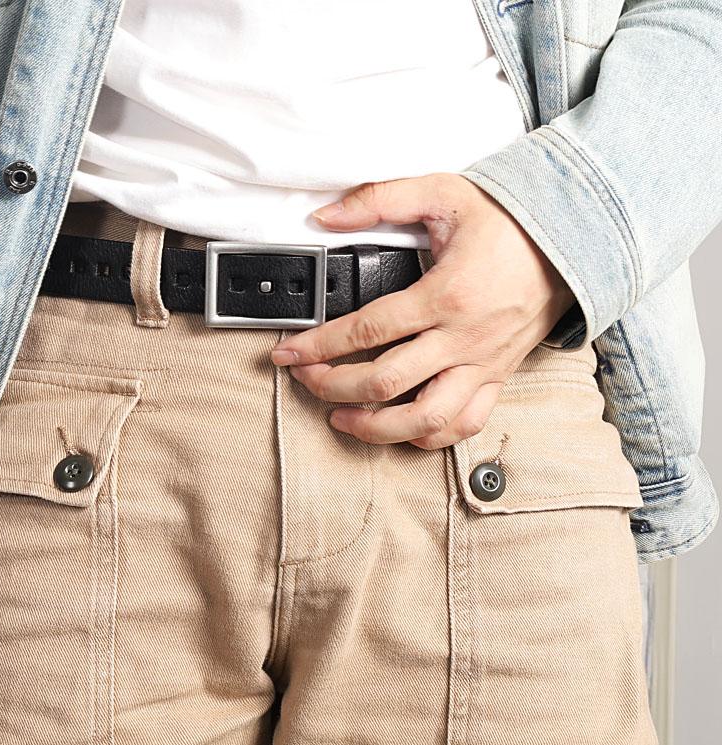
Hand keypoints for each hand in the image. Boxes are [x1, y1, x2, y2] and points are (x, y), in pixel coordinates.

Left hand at [269, 173, 576, 448]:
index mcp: (444, 294)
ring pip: (425, 418)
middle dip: (333, 387)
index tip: (288, 354)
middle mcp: (462, 338)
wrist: (571, 241)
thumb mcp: (442, 192)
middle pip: (385, 382)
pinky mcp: (496, 378)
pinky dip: (429, 436)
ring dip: (376, 427)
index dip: (318, 346)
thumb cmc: (509, 221)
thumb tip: (326, 215)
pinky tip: (400, 430)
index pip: (366, 331)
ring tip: (343, 418)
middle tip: (305, 380)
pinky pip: (464, 424)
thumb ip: (379, 199)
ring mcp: (481, 364)